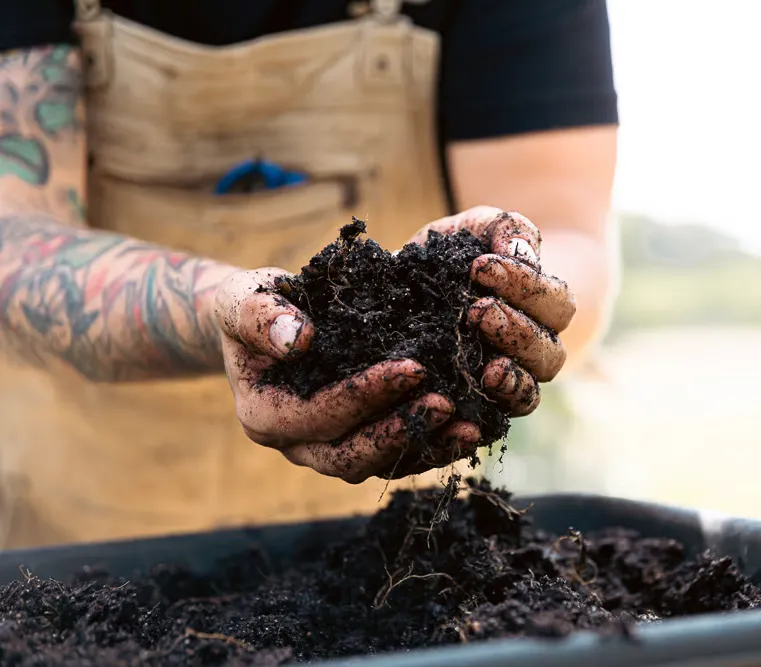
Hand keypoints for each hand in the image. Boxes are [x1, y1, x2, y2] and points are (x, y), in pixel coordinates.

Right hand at [213, 269, 478, 483]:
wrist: (265, 323)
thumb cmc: (256, 306)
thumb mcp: (245, 300)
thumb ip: (261, 317)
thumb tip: (297, 340)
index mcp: (265, 416)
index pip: (319, 415)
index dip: (365, 396)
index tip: (413, 368)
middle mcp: (297, 446)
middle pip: (350, 456)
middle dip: (400, 431)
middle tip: (447, 402)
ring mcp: (328, 452)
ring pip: (379, 466)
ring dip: (425, 448)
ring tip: (470, 425)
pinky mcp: (360, 447)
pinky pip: (399, 459)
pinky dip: (434, 448)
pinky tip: (472, 427)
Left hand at [407, 206, 576, 418]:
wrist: (414, 286)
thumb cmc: (456, 254)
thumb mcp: (476, 228)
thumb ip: (506, 229)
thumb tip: (522, 253)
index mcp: (543, 308)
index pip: (556, 303)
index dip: (526, 286)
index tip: (481, 267)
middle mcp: (533, 350)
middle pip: (550, 352)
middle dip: (517, 330)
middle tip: (476, 310)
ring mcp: (508, 383)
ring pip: (531, 392)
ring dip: (511, 375)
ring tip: (483, 362)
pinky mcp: (478, 409)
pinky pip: (497, 420)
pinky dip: (487, 412)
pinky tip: (466, 394)